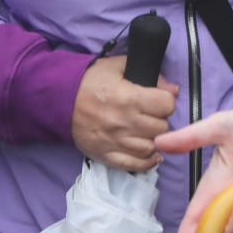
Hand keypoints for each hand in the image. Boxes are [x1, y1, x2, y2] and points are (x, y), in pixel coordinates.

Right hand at [70, 54, 179, 171]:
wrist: (58, 100)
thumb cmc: (90, 81)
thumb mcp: (118, 67)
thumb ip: (149, 75)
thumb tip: (173, 90)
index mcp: (129, 97)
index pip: (166, 105)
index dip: (166, 101)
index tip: (160, 100)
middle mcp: (124, 122)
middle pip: (161, 128)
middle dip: (161, 119)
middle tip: (152, 115)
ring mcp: (115, 142)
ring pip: (151, 148)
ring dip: (155, 140)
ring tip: (149, 132)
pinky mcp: (105, 155)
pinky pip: (134, 165)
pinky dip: (147, 163)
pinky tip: (152, 155)